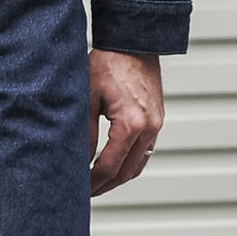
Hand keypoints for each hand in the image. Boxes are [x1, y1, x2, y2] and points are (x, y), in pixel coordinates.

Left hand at [88, 50, 163, 195]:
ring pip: (138, 165)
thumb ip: (85, 133)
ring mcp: (156, 125)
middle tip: (86, 194)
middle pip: (126, 172)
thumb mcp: (87, 97)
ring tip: (98, 184)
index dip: (93, 182)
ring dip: (118, 178)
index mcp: (131, 124)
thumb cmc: (108, 64)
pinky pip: (145, 152)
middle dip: (105, 186)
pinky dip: (129, 164)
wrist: (134, 42)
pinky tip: (113, 165)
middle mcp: (149, 128)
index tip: (79, 190)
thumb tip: (79, 162)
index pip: (109, 166)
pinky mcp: (157, 120)